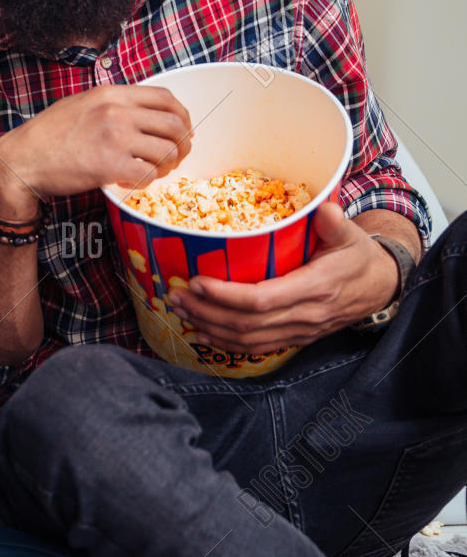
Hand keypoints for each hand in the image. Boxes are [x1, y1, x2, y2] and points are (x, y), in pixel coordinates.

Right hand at [0, 85, 192, 219]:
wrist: (22, 160)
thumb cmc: (47, 135)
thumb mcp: (81, 104)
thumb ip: (113, 104)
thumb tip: (144, 113)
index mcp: (111, 94)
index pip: (166, 97)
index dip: (182, 115)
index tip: (181, 129)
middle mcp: (117, 112)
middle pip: (174, 125)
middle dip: (183, 143)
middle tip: (177, 155)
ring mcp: (115, 139)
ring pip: (167, 152)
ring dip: (168, 166)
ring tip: (155, 171)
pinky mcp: (110, 166)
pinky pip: (148, 174)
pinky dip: (147, 181)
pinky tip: (133, 180)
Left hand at [166, 203, 398, 352]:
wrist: (381, 288)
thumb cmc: (360, 257)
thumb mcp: (352, 237)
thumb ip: (335, 224)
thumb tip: (324, 209)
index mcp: (316, 288)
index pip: (263, 299)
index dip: (226, 295)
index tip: (196, 281)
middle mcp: (306, 314)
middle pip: (246, 322)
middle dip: (206, 311)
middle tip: (175, 294)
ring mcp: (300, 330)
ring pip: (247, 338)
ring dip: (209, 326)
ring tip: (180, 310)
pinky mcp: (295, 337)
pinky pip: (256, 346)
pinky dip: (225, 342)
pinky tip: (202, 333)